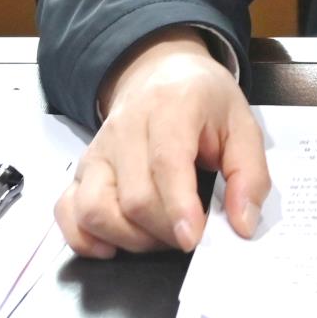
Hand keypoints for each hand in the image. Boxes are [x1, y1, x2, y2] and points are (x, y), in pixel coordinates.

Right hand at [54, 27, 270, 257]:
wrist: (160, 72)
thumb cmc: (204, 102)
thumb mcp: (242, 126)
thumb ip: (249, 174)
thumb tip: (243, 226)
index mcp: (171, 108)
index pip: (166, 162)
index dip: (178, 207)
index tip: (193, 239)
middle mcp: (125, 128)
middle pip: (133, 197)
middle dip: (164, 230)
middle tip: (190, 233)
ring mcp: (97, 150)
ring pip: (94, 209)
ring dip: (128, 239)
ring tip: (159, 237)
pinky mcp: (81, 169)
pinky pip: (67, 211)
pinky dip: (85, 238)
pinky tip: (114, 245)